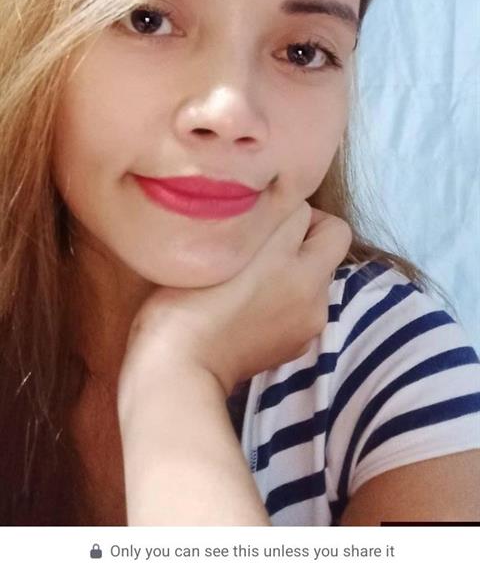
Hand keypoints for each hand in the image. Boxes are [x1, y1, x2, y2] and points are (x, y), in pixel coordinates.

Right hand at [118, 202, 350, 404]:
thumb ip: (274, 215)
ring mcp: (303, 330)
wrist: (178, 369)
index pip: (335, 227)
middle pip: (321, 256)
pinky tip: (241, 305)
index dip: (304, 217)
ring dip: (285, 274)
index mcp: (307, 273)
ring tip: (242, 276)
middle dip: (295, 245)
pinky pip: (292, 310)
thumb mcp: (234, 242)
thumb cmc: (195, 298)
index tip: (265, 221)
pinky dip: (275, 302)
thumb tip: (291, 202)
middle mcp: (316, 301)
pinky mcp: (286, 350)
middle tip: (252, 245)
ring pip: (305, 283)